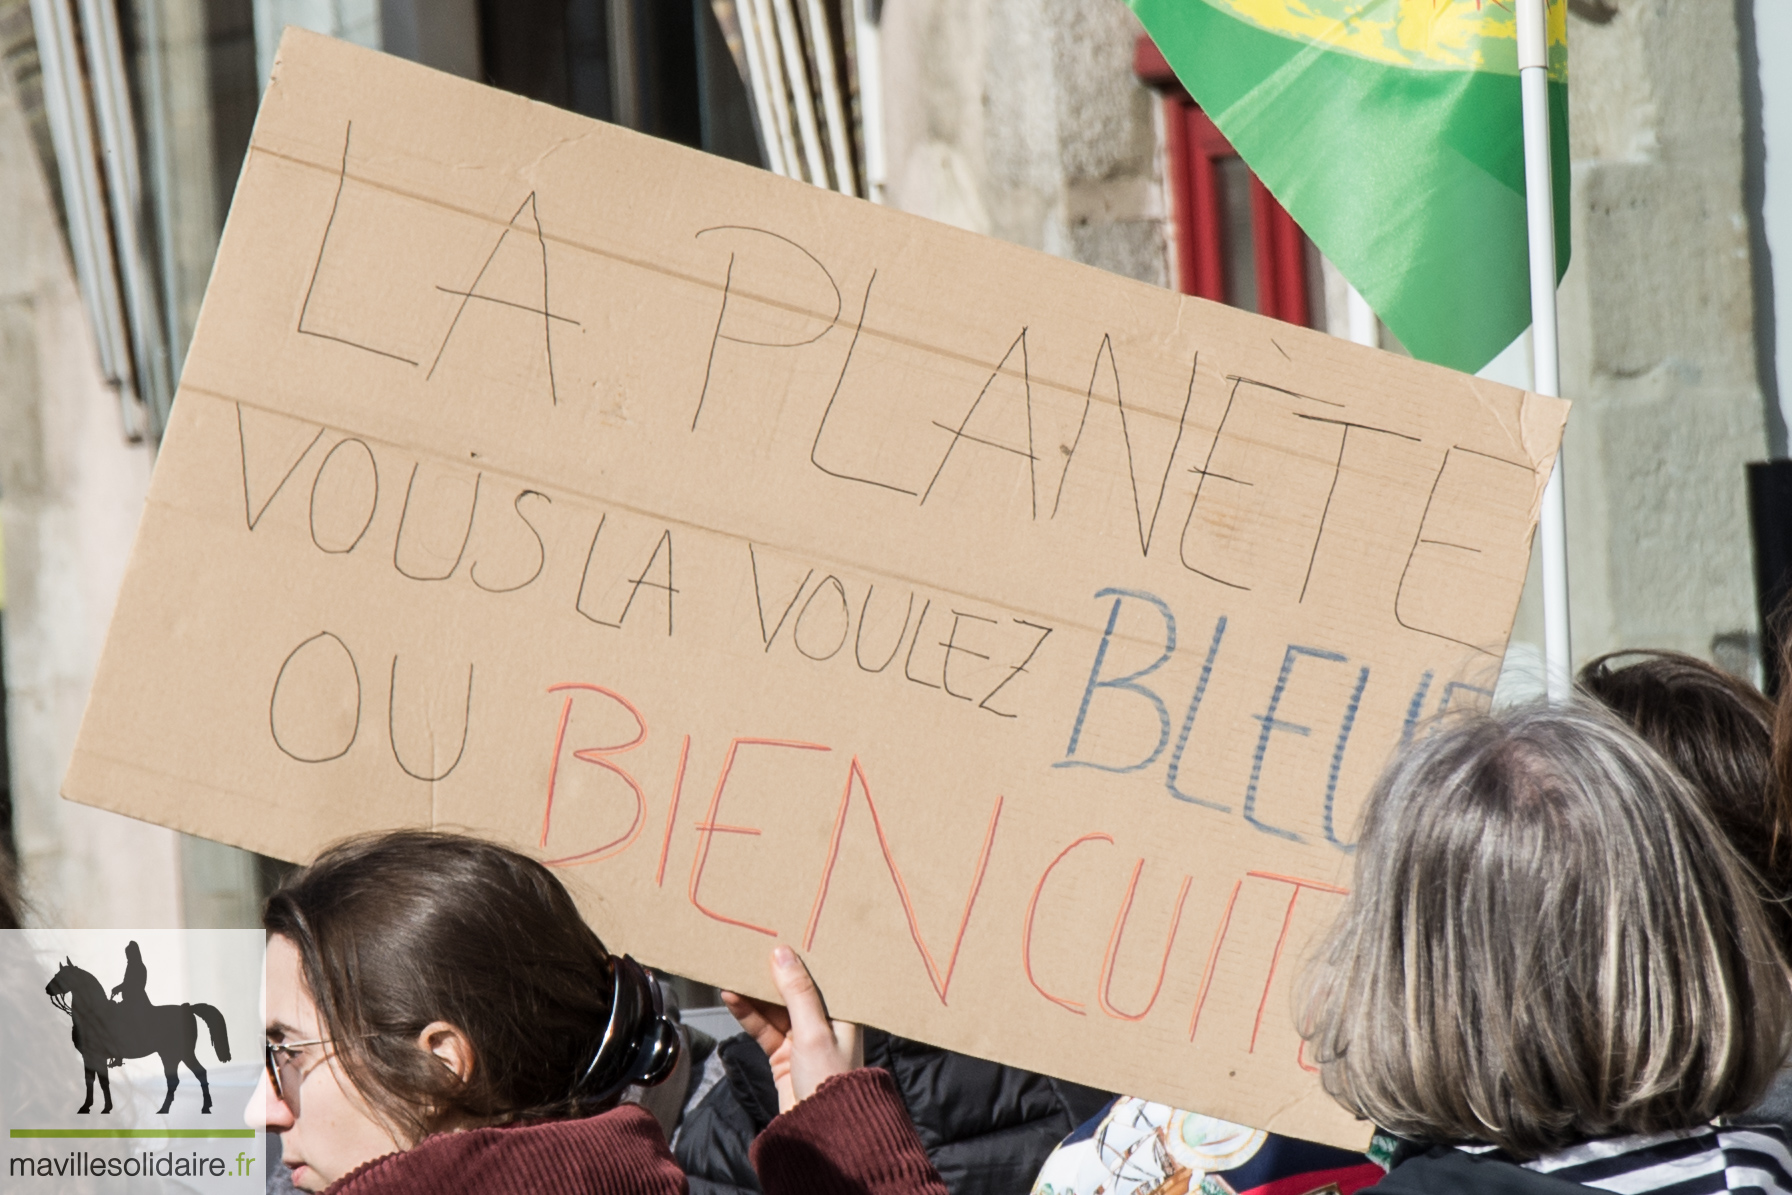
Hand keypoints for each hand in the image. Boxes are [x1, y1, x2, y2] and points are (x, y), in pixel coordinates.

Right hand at [722, 946, 862, 1113]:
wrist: (820, 1133)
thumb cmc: (831, 1082)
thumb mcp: (814, 1031)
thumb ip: (797, 992)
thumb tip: (782, 954)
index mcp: (844, 1013)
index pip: (823, 976)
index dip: (804, 957)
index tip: (784, 934)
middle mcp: (825, 1023)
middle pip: (795, 989)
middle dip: (773, 972)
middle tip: (752, 949)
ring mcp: (802, 1039)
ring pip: (775, 1008)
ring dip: (755, 992)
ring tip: (734, 970)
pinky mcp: (784, 1055)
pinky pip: (763, 1028)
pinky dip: (748, 1014)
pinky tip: (733, 998)